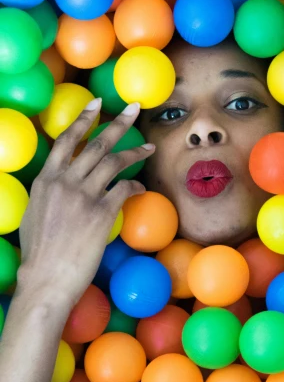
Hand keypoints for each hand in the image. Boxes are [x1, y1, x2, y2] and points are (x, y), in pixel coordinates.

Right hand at [18, 99, 154, 308]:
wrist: (46, 277)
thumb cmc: (39, 252)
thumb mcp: (35, 212)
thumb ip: (50, 192)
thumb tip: (61, 183)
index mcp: (46, 179)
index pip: (67, 140)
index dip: (84, 119)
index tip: (99, 104)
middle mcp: (64, 181)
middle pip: (96, 144)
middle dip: (119, 123)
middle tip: (135, 109)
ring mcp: (84, 196)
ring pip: (115, 163)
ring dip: (135, 153)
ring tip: (150, 148)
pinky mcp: (101, 213)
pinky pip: (125, 190)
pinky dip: (135, 186)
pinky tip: (141, 186)